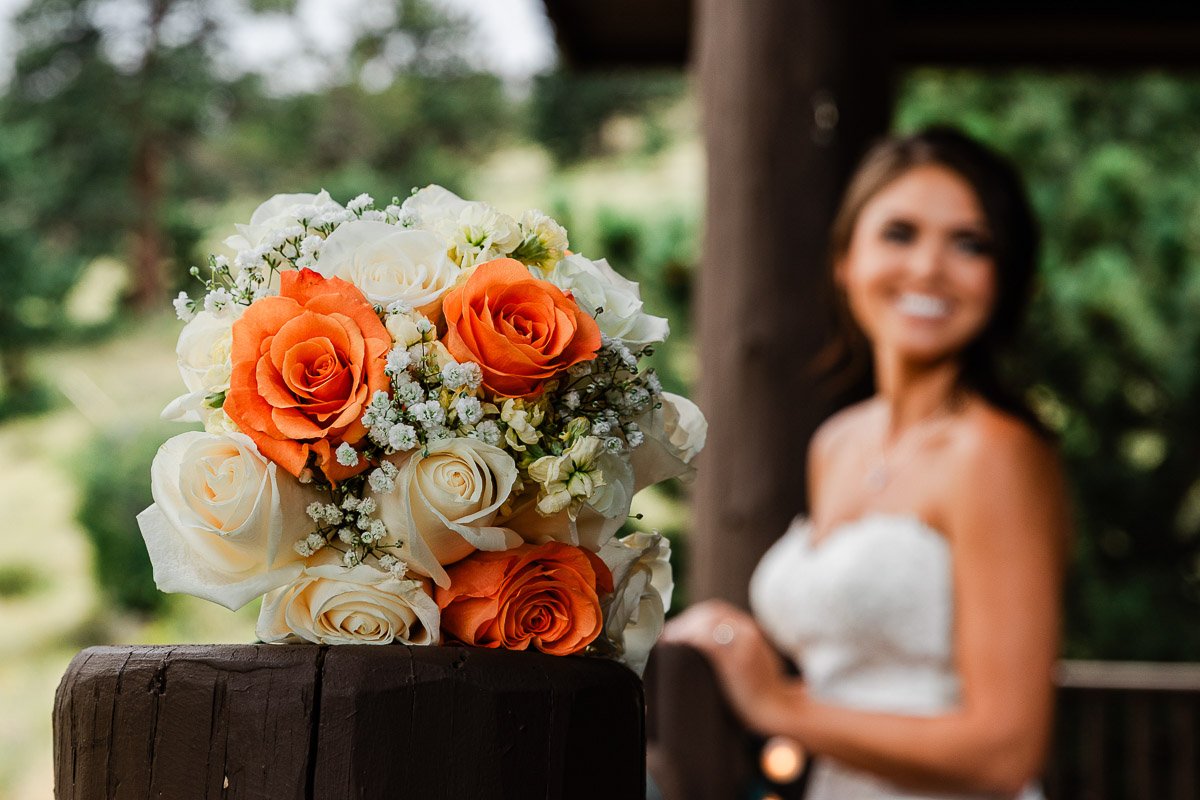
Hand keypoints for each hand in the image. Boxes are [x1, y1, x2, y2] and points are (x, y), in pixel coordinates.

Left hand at [661, 599, 792, 732]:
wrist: (778, 710)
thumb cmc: (760, 693)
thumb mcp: (751, 662)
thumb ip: (734, 651)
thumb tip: (702, 652)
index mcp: (750, 630)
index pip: (716, 611)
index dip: (692, 617)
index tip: (675, 629)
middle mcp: (748, 631)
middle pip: (709, 612)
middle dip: (685, 620)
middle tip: (667, 635)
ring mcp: (744, 643)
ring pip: (706, 622)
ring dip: (683, 628)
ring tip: (668, 641)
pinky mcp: (737, 658)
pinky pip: (707, 639)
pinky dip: (688, 638)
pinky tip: (676, 645)